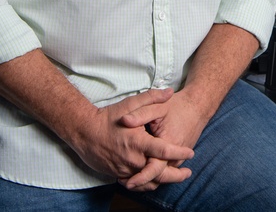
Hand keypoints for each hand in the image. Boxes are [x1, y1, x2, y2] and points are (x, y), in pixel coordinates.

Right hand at [68, 88, 193, 187]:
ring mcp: (124, 169)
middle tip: (188, 173)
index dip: (179, 153)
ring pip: (147, 181)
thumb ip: (152, 98)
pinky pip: (136, 182)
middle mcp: (132, 159)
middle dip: (176, 175)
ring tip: (176, 177)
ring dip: (162, 180)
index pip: (163, 151)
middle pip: (158, 172)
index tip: (191, 153)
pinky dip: (147, 182)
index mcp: (138, 142)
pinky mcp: (118, 174)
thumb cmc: (109, 117)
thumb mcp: (131, 103)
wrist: (84, 132)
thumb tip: (170, 92)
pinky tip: (155, 179)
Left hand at [119, 88, 210, 189]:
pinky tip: (140, 173)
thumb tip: (124, 120)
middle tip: (123, 183)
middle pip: (158, 178)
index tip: (128, 182)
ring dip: (147, 181)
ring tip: (128, 181)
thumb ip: (141, 113)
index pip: (154, 168)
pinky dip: (154, 175)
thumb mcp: (158, 107)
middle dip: (141, 184)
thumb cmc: (176, 106)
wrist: (197, 107)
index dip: (141, 177)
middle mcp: (175, 156)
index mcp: (168, 144)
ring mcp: (178, 159)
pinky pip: (166, 171)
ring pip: (162, 177)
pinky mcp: (178, 159)